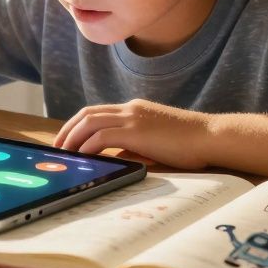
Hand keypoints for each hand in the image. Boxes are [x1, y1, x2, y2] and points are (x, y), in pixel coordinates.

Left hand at [53, 99, 211, 169]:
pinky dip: (88, 145)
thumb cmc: (189, 144)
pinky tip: (82, 156)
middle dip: (68, 129)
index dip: (77, 124)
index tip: (66, 138)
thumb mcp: (155, 143)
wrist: (209, 136)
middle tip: (57, 146)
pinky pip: (102, 136)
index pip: (97, 112)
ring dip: (73, 138)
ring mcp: (133, 118)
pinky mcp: (136, 131)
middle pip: (87, 114)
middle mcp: (130, 109)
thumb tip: (117, 158)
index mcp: (134, 109)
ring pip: (90, 122)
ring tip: (65, 154)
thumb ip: (134, 147)